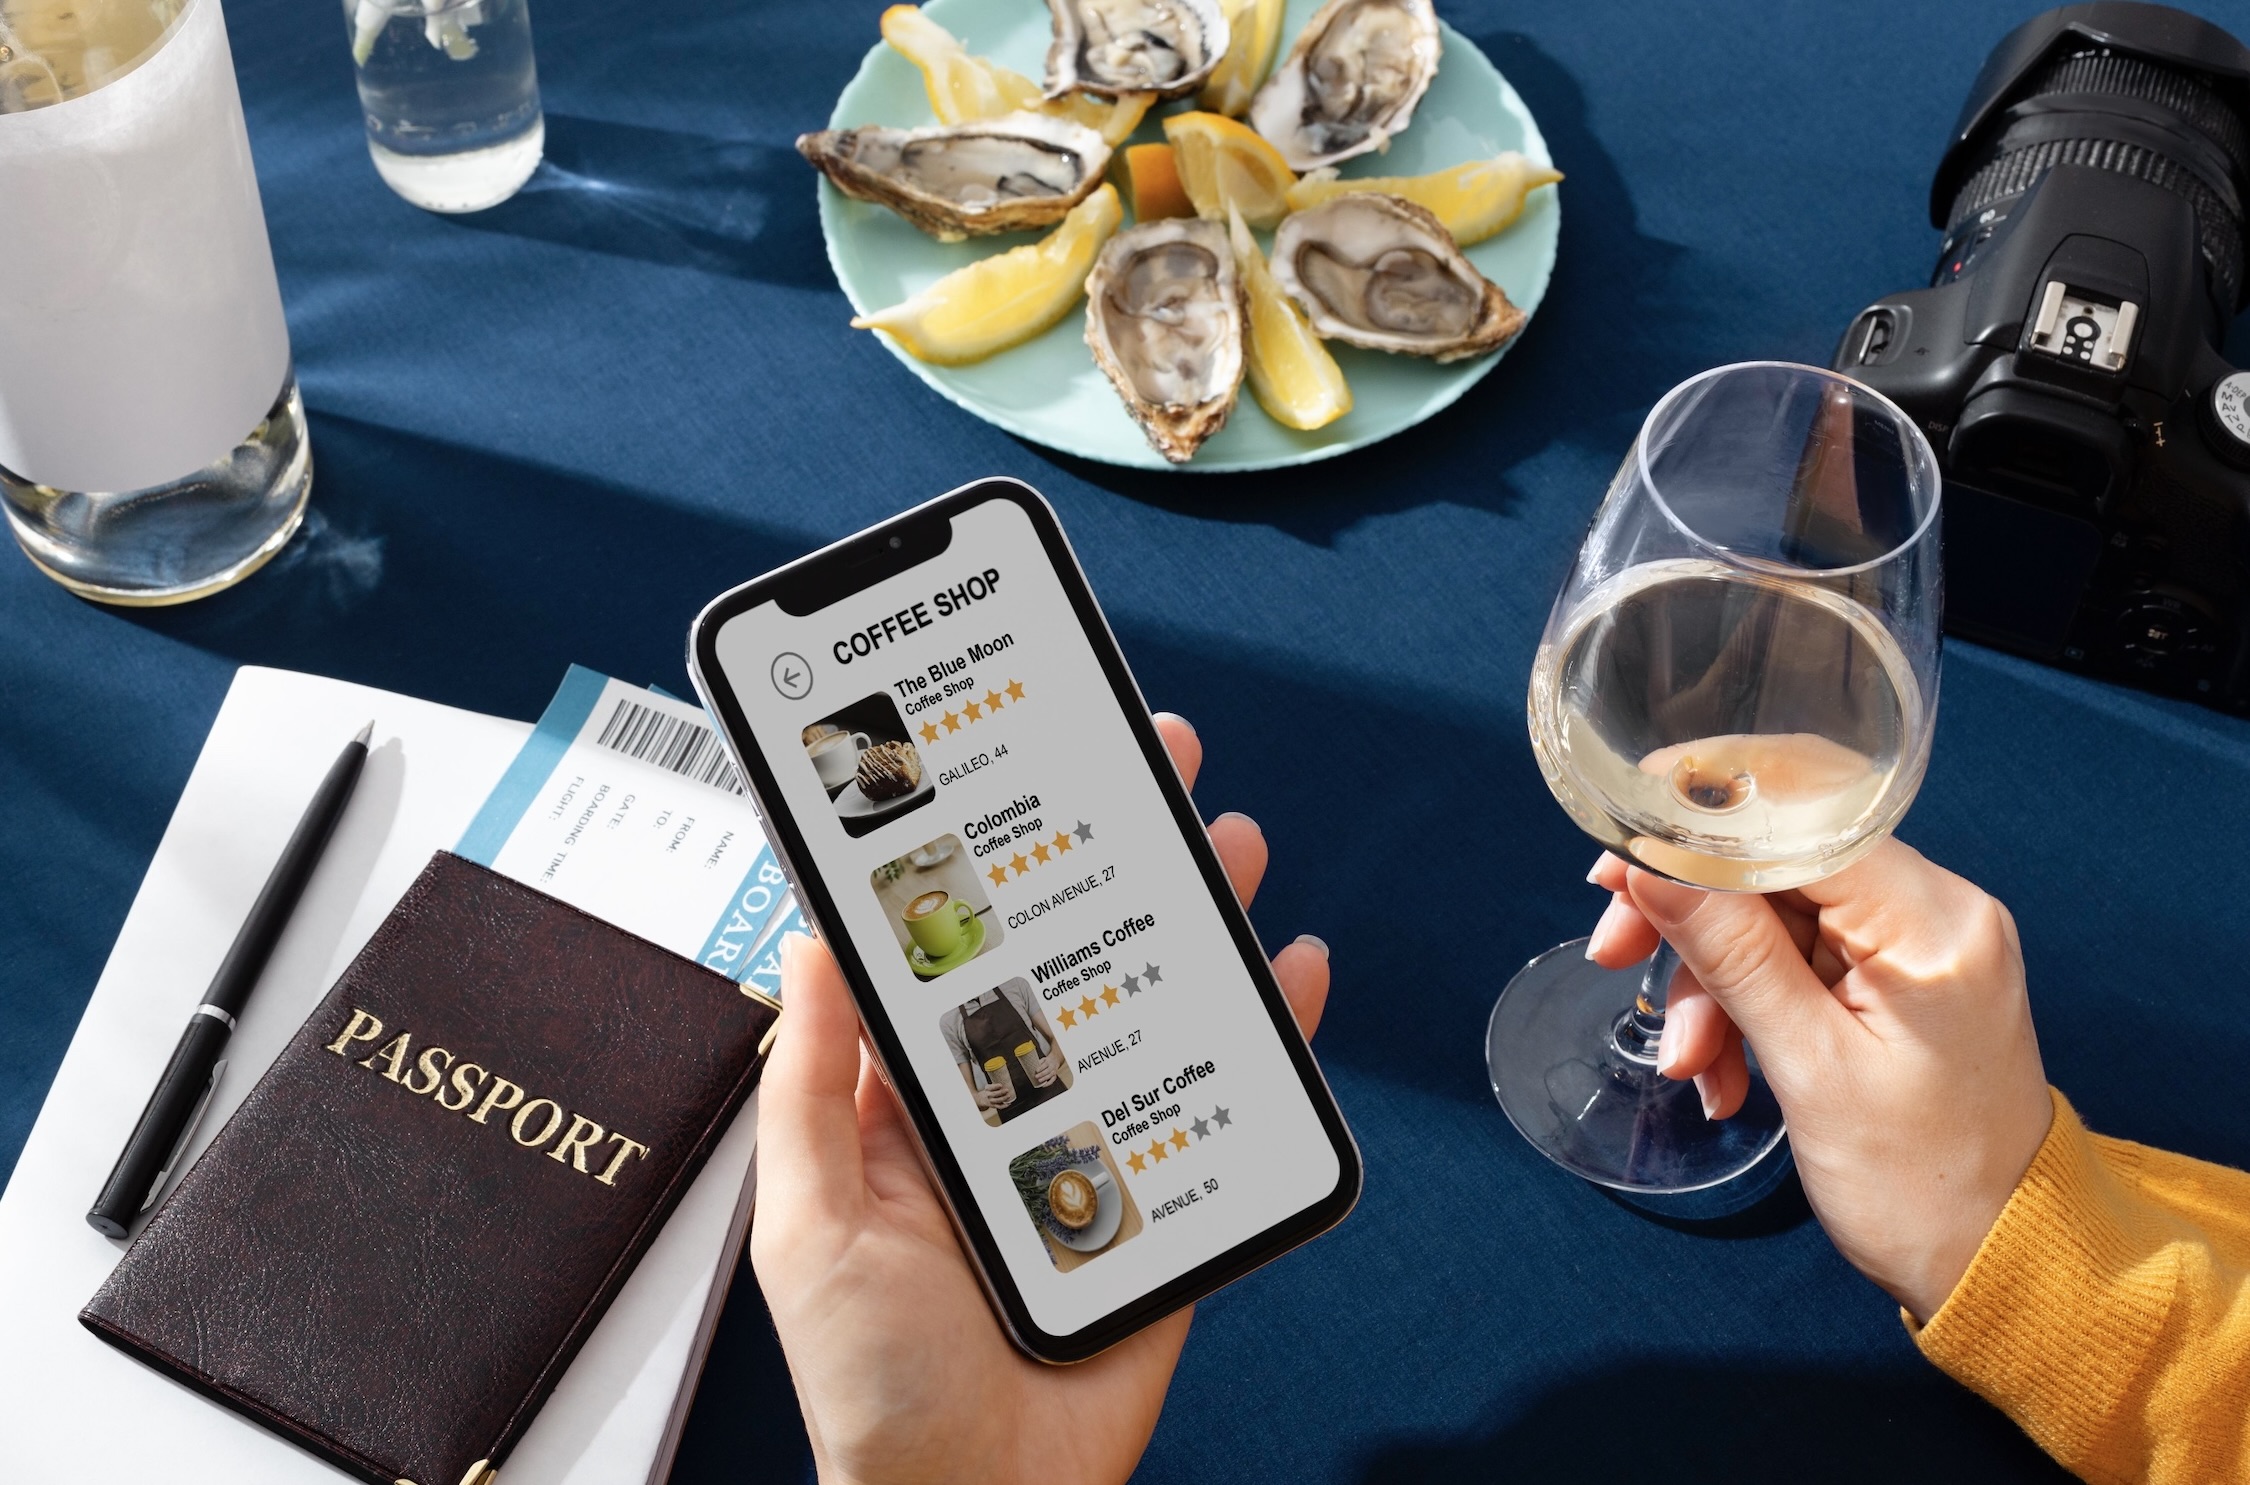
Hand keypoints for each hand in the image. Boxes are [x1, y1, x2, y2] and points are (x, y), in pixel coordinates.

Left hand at [755, 714, 1331, 1484]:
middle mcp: (1008, 1101)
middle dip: (1113, 852)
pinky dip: (1269, 1036)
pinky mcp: (1168, 1199)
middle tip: (1155, 759)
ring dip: (1197, 918)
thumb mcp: (809, 1220)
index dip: (986, 852)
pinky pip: (1224, 1100)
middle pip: (1070, 950)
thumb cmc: (871, 1382)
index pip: (953, 946)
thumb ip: (810, 1079)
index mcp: (912, 1097)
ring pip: (1154, 1004)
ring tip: (1230, 842)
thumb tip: (813, 933)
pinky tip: (1293, 971)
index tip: (1016, 760)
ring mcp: (1095, 1145)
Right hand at [972, 1078, 1015, 1110]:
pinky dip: (1004, 1106)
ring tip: (1009, 1095)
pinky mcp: (993, 1106)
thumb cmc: (987, 1091)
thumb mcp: (988, 1087)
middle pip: (995, 1094)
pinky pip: (999, 1106)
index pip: (991, 1088)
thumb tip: (1005, 1082)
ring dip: (1004, 1098)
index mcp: (987, 1089)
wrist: (981, 1099)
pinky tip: (1008, 1103)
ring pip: (998, 1100)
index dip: (996, 1086)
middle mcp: (988, 1095)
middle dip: (1001, 1092)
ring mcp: (991, 1101)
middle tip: (1007, 1090)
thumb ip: (995, 1086)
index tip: (1001, 1085)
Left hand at [1029, 1052, 1060, 1087]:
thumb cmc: (1047, 1060)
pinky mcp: (1055, 1075)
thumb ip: (1039, 1063)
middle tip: (1036, 1076)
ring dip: (1044, 1079)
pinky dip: (1048, 1083)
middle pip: (1048, 1070)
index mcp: (1049, 1061)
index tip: (1036, 1070)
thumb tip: (1032, 1067)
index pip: (1045, 1064)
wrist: (1056, 1060)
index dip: (1041, 1068)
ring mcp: (1054, 1071)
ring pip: (1050, 1075)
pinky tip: (1043, 1085)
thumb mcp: (1043, 1059)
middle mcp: (1052, 1066)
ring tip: (1039, 1081)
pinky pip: (1052, 1080)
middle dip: (1042, 1074)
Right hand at [1585, 838, 2053, 1320]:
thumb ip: (1730, 953)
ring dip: (1709, 980)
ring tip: (1686, 1064)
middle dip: (1688, 913)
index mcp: (1931, 919)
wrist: (2000, 1263)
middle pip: (1776, 862)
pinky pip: (1795, 959)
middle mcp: (1934, 908)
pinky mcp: (1896, 977)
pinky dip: (1744, 1005)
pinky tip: (1721, 1069)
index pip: (1802, 813)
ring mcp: (1915, 943)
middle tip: (1613, 953)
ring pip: (1773, 914)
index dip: (1701, 818)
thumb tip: (1648, 861)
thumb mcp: (1810, 1068)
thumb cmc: (1918, 1184)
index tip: (1618, 848)